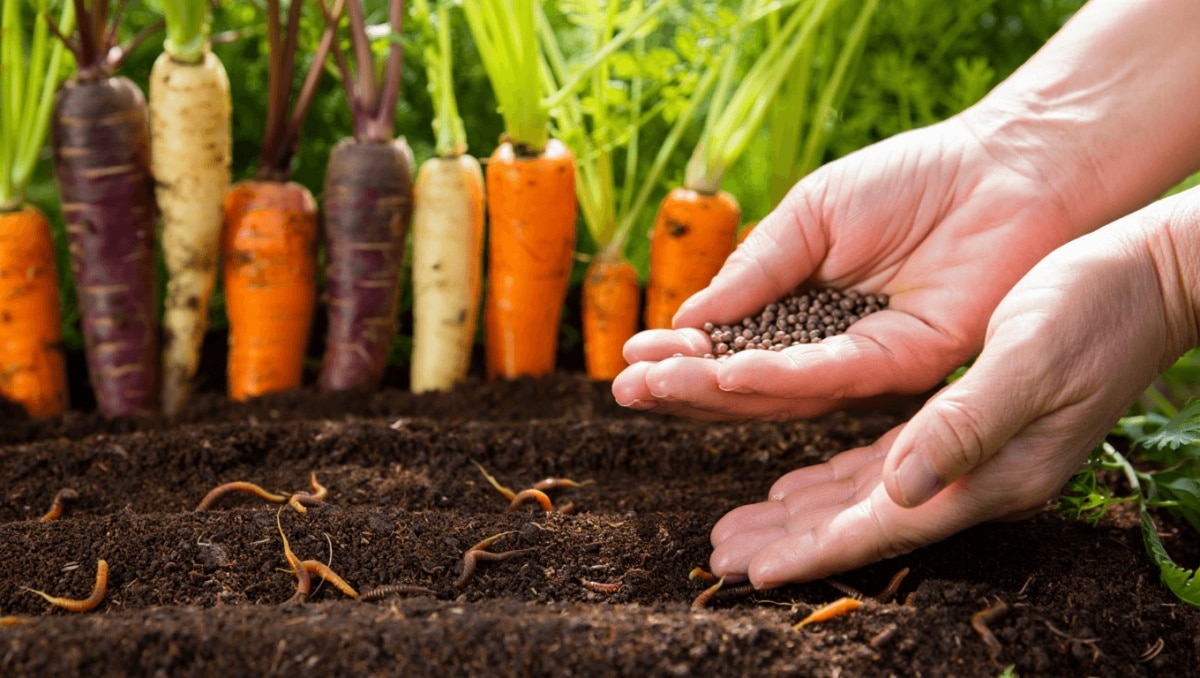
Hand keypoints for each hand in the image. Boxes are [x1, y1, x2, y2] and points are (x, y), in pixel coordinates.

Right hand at [613, 113, 1085, 420]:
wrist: (1002, 169)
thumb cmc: (909, 180)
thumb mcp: (811, 216)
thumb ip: (755, 270)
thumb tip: (688, 320)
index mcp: (799, 309)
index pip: (728, 346)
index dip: (680, 357)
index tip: (630, 358)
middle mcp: (825, 346)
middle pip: (744, 383)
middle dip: (682, 388)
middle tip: (625, 390)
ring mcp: (863, 362)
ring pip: (778, 393)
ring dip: (715, 391)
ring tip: (656, 386)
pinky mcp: (904, 366)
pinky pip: (831, 378)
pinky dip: (778, 378)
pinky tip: (729, 373)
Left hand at [707, 192, 1199, 585]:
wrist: (1147, 281)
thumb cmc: (1094, 311)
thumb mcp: (1029, 361)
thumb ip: (967, 427)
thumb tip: (901, 491)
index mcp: (988, 471)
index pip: (885, 526)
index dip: (816, 550)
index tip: (754, 571)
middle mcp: (974, 475)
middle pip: (863, 522)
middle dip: (789, 541)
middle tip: (720, 554)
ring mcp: (970, 455)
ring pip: (865, 497)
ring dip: (801, 515)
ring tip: (742, 529)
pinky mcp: (961, 423)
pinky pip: (883, 464)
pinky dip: (836, 477)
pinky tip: (800, 484)